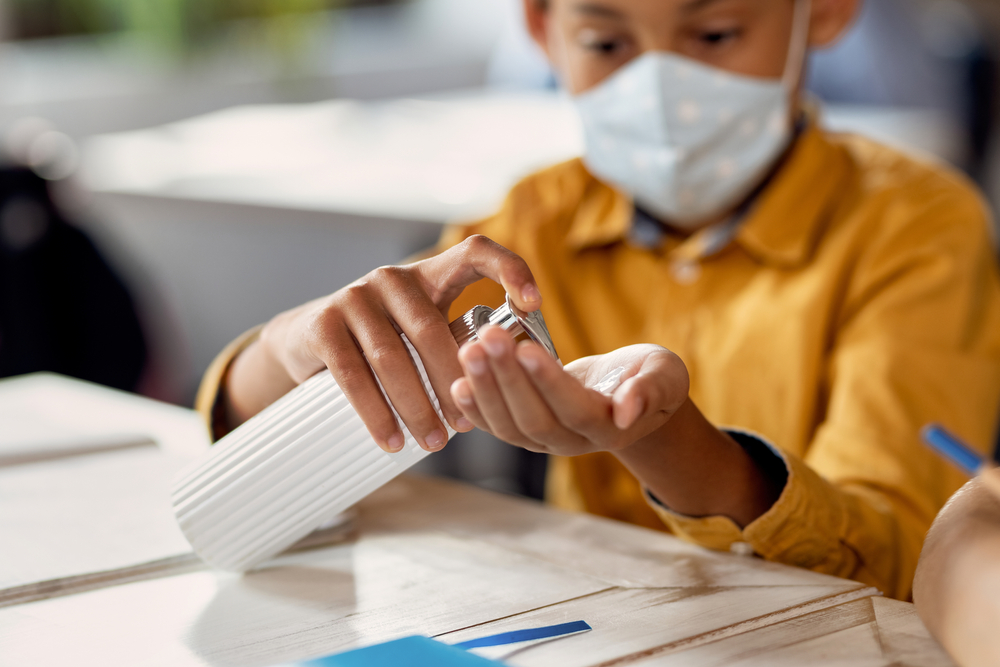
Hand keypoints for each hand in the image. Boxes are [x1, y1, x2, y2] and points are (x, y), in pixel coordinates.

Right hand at [225, 235, 541, 452]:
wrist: (304, 341)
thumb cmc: (382, 342)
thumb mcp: (422, 332)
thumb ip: (458, 344)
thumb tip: (510, 383)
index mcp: (429, 275)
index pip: (476, 252)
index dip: (509, 270)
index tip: (534, 304)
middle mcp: (393, 279)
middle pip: (431, 329)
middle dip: (451, 382)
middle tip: (465, 427)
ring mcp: (355, 297)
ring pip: (392, 358)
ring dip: (416, 406)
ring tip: (433, 443)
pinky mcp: (323, 324)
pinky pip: (353, 374)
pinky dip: (375, 412)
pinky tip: (390, 440)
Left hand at [449, 326, 688, 455]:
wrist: (629, 392)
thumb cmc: (650, 377)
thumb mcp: (665, 376)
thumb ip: (651, 390)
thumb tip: (628, 410)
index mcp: (609, 428)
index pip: (574, 409)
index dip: (549, 383)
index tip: (527, 348)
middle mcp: (573, 442)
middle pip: (534, 419)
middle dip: (507, 378)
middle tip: (487, 338)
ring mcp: (546, 441)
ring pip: (509, 425)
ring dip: (485, 388)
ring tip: (470, 350)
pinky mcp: (526, 431)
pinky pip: (496, 425)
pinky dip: (475, 407)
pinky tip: (457, 382)